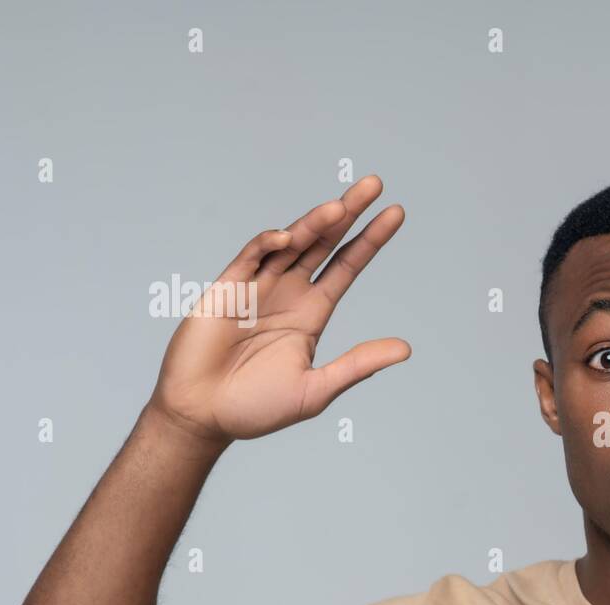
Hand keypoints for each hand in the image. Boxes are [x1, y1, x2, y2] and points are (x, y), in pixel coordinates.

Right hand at [148, 175, 408, 444]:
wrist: (203, 415)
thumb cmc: (256, 407)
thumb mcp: (317, 388)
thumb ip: (359, 364)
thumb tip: (406, 349)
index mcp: (312, 313)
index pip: (347, 266)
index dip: (370, 240)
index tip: (396, 213)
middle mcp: (288, 292)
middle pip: (325, 243)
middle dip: (349, 213)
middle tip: (375, 184)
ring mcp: (258, 287)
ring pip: (292, 243)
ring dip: (315, 223)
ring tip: (341, 206)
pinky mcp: (227, 288)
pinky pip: (251, 256)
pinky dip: (269, 244)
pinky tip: (290, 238)